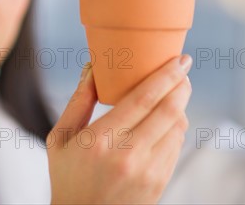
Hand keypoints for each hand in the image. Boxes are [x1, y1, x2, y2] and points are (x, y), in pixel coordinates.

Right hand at [47, 56, 192, 203]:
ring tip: (176, 90)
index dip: (166, 76)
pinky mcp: (159, 183)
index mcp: (101, 140)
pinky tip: (169, 117)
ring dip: (181, 104)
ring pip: (177, 127)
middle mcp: (128, 155)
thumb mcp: (60, 139)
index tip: (180, 60)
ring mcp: (147, 172)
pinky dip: (176, 126)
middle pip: (168, 110)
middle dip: (181, 84)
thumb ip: (78, 101)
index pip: (144, 99)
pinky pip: (176, 146)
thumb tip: (92, 68)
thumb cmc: (68, 178)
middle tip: (183, 68)